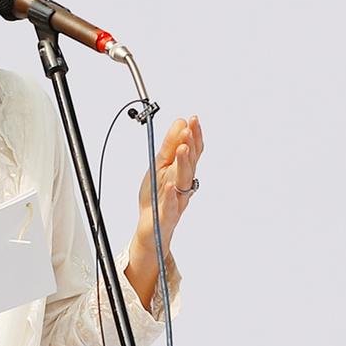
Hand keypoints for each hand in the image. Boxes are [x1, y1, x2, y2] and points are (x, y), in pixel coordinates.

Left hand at [133, 115, 205, 258]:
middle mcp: (183, 183)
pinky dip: (172, 195)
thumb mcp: (159, 166)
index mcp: (181, 170)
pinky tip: (171, 186)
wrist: (150, 225)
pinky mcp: (168, 214)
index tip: (193, 119)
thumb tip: (180, 124)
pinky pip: (171, 205)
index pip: (192, 151)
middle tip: (189, 130)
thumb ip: (170, 146)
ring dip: (183, 164)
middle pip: (190, 163)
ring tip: (182, 149)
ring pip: (183, 180)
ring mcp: (178, 199)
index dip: (194, 135)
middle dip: (191, 145)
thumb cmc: (156, 195)